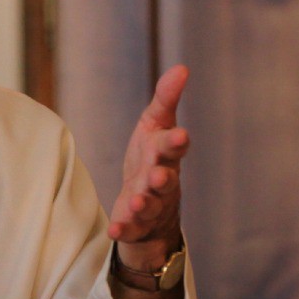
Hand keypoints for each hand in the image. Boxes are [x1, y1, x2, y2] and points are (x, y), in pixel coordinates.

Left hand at [108, 66, 189, 270]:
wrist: (148, 206)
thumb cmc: (152, 159)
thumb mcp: (155, 126)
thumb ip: (166, 99)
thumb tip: (182, 68)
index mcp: (165, 155)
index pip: (172, 147)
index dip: (175, 142)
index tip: (180, 135)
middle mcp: (161, 182)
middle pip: (165, 180)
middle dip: (162, 177)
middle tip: (159, 175)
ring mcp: (150, 206)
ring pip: (150, 206)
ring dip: (144, 204)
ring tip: (137, 202)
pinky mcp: (134, 225)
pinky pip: (130, 229)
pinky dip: (124, 229)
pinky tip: (115, 229)